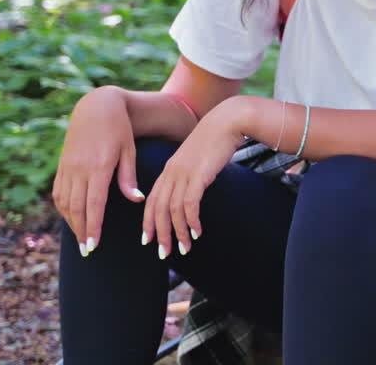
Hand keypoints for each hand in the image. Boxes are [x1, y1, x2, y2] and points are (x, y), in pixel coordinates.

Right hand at [53, 87, 146, 256]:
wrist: (96, 108)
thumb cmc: (120, 130)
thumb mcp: (129, 151)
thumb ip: (129, 177)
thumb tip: (137, 200)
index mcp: (100, 167)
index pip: (94, 204)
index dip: (93, 227)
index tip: (93, 246)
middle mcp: (80, 169)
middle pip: (77, 208)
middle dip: (81, 232)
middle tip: (86, 251)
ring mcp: (68, 167)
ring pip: (65, 202)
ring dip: (71, 222)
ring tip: (80, 239)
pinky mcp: (63, 165)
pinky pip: (59, 192)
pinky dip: (63, 208)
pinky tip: (71, 218)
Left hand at [142, 95, 250, 258]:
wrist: (227, 121)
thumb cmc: (216, 140)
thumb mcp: (197, 159)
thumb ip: (191, 175)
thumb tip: (192, 191)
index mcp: (168, 170)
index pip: (152, 200)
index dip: (148, 222)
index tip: (148, 240)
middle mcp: (171, 173)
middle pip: (158, 209)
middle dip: (160, 234)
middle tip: (163, 253)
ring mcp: (183, 174)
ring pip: (172, 211)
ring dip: (178, 233)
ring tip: (184, 249)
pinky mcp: (198, 176)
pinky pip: (190, 204)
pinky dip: (191, 221)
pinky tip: (197, 232)